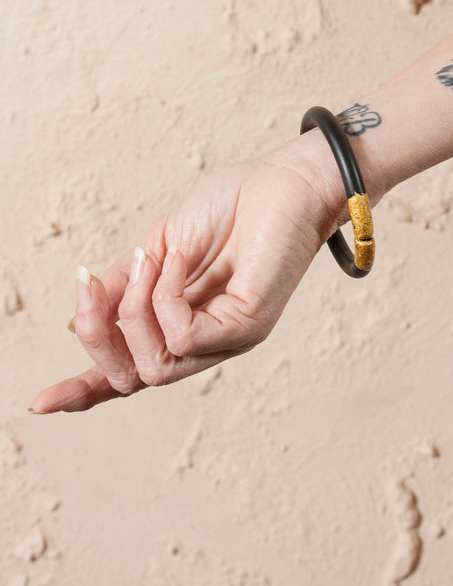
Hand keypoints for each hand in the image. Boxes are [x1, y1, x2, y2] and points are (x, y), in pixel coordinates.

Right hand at [30, 133, 348, 412]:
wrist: (279, 182)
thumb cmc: (227, 209)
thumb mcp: (157, 248)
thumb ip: (123, 288)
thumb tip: (76, 321)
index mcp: (182, 327)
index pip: (131, 374)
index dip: (85, 390)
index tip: (41, 403)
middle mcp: (204, 343)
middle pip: (132, 379)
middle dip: (96, 336)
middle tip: (91, 286)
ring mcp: (227, 340)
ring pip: (153, 365)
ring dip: (132, 309)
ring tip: (151, 261)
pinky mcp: (247, 327)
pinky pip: (181, 334)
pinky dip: (162, 296)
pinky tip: (175, 263)